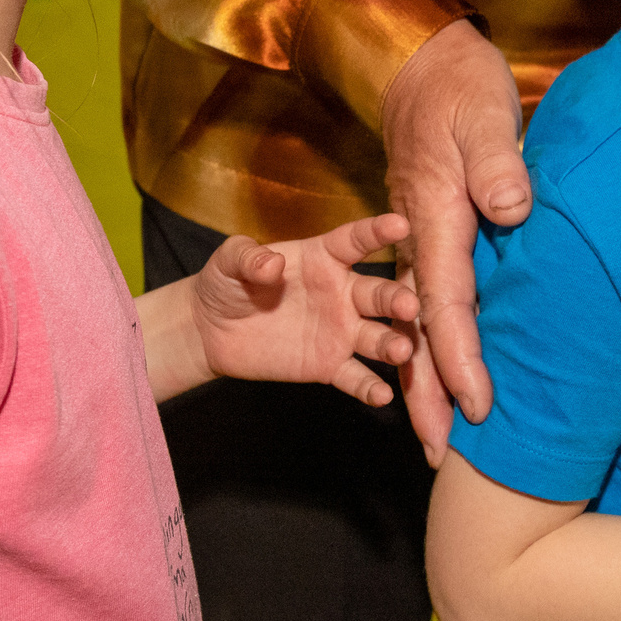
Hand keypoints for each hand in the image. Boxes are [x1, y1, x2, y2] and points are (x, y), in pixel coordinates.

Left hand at [174, 213, 419, 402]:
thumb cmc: (225, 283)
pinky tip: (381, 396)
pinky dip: (369, 388)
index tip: (401, 225)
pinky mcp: (328, 365)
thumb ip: (248, 256)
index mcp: (322, 258)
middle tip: (409, 306)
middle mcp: (341, 293)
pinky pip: (354, 377)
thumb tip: (270, 263)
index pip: (355, 241)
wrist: (211, 331)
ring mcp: (339, 331)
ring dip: (392, 343)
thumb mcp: (230, 260)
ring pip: (375, 337)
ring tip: (401, 351)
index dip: (377, 232)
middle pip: (378, 294)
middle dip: (397, 300)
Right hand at [381, 20, 529, 462]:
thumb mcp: (480, 115)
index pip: (446, 303)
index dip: (459, 359)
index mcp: (434, 219)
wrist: (422, 66)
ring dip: (427, 381)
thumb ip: (496, 161)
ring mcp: (421, 241)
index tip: (478, 405)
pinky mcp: (431, 237)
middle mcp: (419, 240)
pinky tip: (447, 376)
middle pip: (419, 331)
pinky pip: (430, 303)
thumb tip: (513, 209)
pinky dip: (433, 346)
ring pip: (420, 325)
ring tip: (441, 437)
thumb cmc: (457, 89)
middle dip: (427, 395)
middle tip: (441, 456)